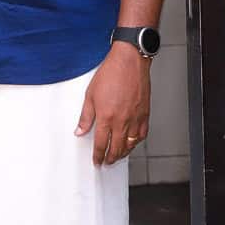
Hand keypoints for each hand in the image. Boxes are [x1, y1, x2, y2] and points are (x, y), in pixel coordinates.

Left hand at [74, 42, 150, 165]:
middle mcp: (122, 121)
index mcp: (106, 117)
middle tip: (106, 162)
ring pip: (130, 144)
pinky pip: (142, 135)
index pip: (101, 144)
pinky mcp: (145, 114)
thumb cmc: (111, 74)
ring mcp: (135, 119)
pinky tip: (132, 142)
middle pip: (116, 148)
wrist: (129, 62)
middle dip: (110, 158)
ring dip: (123, 153)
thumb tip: (80, 131)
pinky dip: (136, 142)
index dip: (98, 155)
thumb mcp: (90, 95)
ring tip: (118, 156)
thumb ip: (86, 116)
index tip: (96, 161)